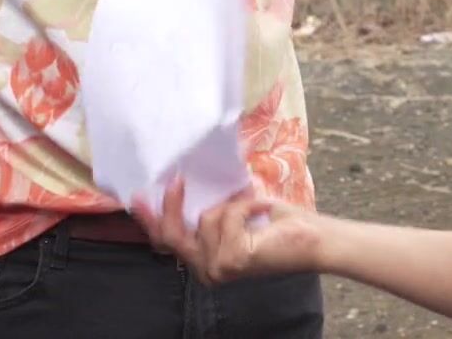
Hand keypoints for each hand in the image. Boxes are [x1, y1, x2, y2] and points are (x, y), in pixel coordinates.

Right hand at [136, 180, 327, 282]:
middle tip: (177, 179)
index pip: (169, 243)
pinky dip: (245, 205)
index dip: (151, 220)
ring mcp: (218, 268)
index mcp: (206, 261)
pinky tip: (262, 211)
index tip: (139, 198)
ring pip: (205, 219)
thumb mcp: (237, 210)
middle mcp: (208, 271)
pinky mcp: (233, 259)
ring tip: (255, 206)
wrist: (313, 238)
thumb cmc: (280, 224)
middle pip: (171, 236)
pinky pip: (226, 216)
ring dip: (232, 204)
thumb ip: (210, 207)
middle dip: (171, 206)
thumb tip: (184, 180)